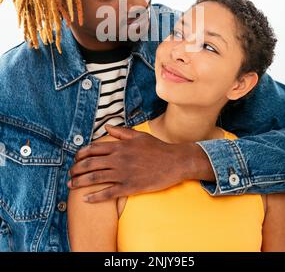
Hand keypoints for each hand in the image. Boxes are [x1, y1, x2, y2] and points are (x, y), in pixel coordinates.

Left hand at [67, 124, 214, 202]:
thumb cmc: (157, 148)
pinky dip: (95, 197)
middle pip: (90, 164)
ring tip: (71, 185)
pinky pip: (108, 193)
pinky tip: (86, 199)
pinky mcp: (129, 187)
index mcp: (119, 146)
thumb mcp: (138, 136)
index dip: (80, 154)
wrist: (174, 162)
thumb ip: (121, 132)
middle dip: (76, 169)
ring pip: (95, 178)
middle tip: (70, 174)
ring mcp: (123, 174)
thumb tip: (107, 127)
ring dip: (80, 182)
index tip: (75, 159)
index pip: (93, 149)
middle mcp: (118, 159)